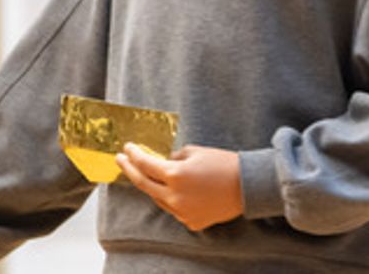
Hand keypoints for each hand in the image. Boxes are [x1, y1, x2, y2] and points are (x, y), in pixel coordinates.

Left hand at [116, 143, 243, 231]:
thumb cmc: (222, 164)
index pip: (144, 164)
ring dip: (151, 185)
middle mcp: (175, 196)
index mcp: (175, 175)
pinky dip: (169, 197)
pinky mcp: (191, 222)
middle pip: (143, 183)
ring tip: (146, 173)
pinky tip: (170, 189)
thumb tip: (160, 161)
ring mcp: (182, 212)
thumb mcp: (193, 152)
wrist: (248, 186)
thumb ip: (172, 157)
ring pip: (157, 198)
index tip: (126, 148)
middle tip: (120, 159)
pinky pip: (173, 208)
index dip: (133, 155)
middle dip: (129, 170)